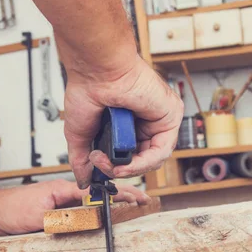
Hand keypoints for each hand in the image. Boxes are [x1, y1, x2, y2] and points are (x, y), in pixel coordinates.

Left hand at [0, 179, 149, 234]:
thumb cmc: (11, 209)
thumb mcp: (39, 217)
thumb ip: (64, 217)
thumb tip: (86, 219)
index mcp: (64, 188)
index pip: (97, 190)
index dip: (119, 194)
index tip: (136, 197)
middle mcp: (64, 190)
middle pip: (99, 193)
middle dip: (121, 196)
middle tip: (141, 201)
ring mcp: (61, 197)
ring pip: (91, 200)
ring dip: (110, 203)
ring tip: (129, 206)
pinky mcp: (56, 205)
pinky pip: (81, 207)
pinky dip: (95, 209)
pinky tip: (102, 213)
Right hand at [64, 55, 183, 188]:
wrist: (96, 71)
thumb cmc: (88, 89)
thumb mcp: (81, 134)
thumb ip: (82, 160)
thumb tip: (83, 180)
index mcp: (127, 123)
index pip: (130, 156)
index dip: (115, 167)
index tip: (99, 170)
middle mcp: (145, 120)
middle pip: (143, 159)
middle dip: (121, 169)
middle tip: (102, 166)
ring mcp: (159, 118)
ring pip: (153, 158)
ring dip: (130, 168)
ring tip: (110, 164)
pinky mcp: (170, 115)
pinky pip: (162, 150)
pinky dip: (143, 162)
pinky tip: (124, 163)